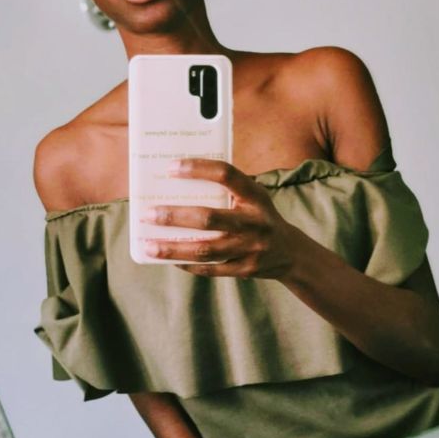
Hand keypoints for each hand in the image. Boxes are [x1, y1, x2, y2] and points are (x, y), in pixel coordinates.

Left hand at [140, 158, 298, 278]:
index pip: (226, 175)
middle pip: (209, 218)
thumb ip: (225, 189)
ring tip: (148, 245)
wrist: (290, 252)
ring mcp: (250, 248)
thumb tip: (177, 184)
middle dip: (174, 216)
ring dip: (173, 248)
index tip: (171, 168)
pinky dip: (187, 265)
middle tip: (147, 213)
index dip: (198, 169)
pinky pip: (210, 269)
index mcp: (255, 196)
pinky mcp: (245, 269)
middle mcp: (254, 221)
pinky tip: (168, 260)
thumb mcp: (252, 196)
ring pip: (205, 250)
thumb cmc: (259, 216)